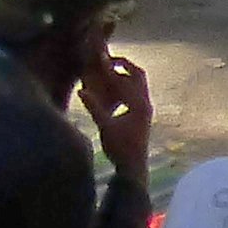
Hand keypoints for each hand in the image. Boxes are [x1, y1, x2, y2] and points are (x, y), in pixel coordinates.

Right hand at [77, 49, 152, 169]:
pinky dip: (125, 87)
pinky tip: (112, 91)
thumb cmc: (120, 148)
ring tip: (108, 73)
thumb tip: (81, 90)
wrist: (134, 167)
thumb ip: (94, 107)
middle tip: (108, 60)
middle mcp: (145, 104)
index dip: (110, 69)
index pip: (124, 79)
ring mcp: (146, 109)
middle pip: (138, 75)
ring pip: (139, 84)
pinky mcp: (143, 115)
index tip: (99, 59)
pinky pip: (136, 93)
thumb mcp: (105, 127)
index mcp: (138, 105)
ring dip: (125, 76)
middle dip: (124, 65)